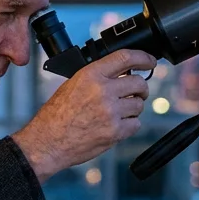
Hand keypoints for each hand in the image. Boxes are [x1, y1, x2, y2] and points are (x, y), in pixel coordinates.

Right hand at [11, 49, 156, 183]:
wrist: (48, 141)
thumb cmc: (56, 115)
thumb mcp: (73, 85)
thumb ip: (97, 77)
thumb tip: (121, 74)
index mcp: (91, 75)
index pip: (125, 58)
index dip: (143, 58)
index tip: (150, 61)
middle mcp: (103, 91)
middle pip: (139, 83)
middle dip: (141, 89)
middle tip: (137, 93)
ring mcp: (111, 112)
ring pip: (139, 105)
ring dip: (133, 108)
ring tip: (118, 113)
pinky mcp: (115, 132)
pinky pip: (136, 124)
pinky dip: (129, 125)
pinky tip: (116, 125)